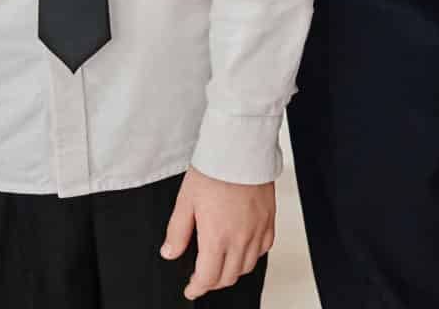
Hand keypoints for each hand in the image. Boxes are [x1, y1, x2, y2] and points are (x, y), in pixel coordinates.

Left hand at [160, 170, 274, 299]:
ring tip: (220, 266)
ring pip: (247, 267)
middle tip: (202, 278)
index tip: (191, 289)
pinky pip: (263, 250)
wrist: (240, 149)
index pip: (208, 277)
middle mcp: (240, 239)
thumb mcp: (185, 201)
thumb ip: (177, 231)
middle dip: (212, 282)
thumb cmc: (214, 170)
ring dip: (232, 272)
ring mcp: (257, 231)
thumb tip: (170, 252)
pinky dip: (251, 256)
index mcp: (216, 237)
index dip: (197, 288)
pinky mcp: (269, 221)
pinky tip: (242, 250)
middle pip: (228, 277)